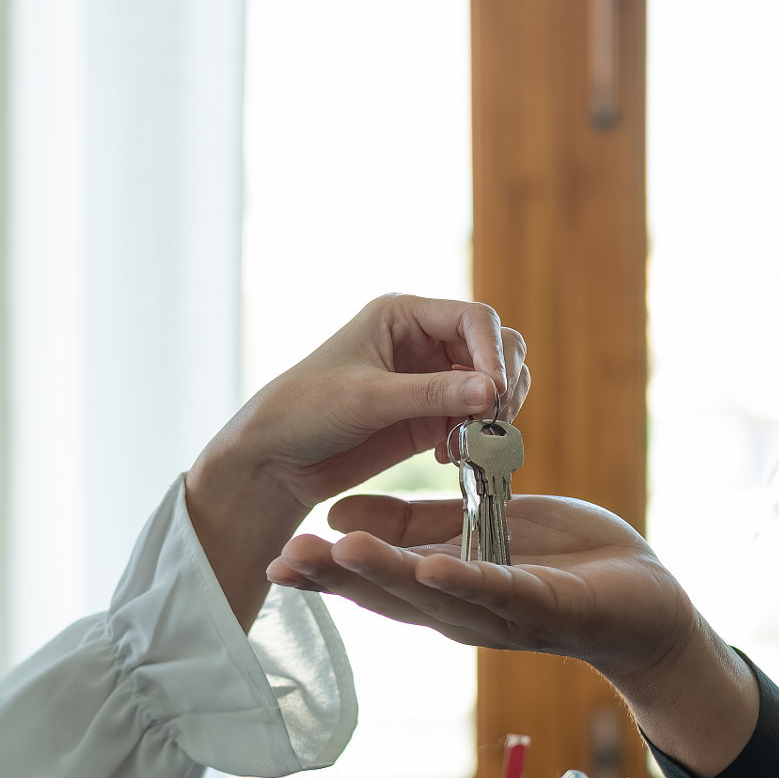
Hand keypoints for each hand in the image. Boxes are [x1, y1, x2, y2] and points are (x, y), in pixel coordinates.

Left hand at [187, 294, 529, 628]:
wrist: (275, 462)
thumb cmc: (304, 412)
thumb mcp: (366, 399)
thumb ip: (430, 395)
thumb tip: (492, 392)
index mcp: (403, 315)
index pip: (474, 319)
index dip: (493, 353)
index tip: (494, 394)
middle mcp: (423, 342)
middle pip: (495, 348)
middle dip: (503, 382)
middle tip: (493, 421)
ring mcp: (430, 381)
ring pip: (492, 386)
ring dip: (494, 413)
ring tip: (473, 443)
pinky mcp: (430, 419)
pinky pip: (474, 421)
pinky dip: (478, 438)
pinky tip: (454, 457)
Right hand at [266, 493, 758, 776]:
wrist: (645, 600)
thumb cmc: (563, 563)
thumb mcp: (476, 530)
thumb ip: (415, 524)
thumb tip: (339, 515)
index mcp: (443, 590)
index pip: (373, 582)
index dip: (323, 575)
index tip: (271, 561)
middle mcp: (464, 613)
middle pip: (392, 595)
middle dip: (337, 578)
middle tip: (282, 560)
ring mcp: (506, 614)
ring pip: (438, 594)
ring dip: (389, 574)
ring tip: (340, 551)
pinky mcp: (552, 606)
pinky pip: (505, 592)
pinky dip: (468, 581)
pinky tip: (432, 568)